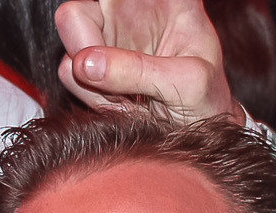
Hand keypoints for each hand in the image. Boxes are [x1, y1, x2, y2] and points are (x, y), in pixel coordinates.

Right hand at [55, 0, 236, 123]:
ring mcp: (106, 41)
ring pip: (69, 50)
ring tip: (131, 100)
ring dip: (92, 83)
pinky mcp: (92, 69)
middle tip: (109, 77)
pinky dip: (92, 98)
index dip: (113, 9)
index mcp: (164, 1)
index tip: (111, 27)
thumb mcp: (188, 83)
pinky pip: (68, 76)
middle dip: (84, 46)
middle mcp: (126, 13)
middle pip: (76, 13)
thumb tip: (84, 64)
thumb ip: (140, 70)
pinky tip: (123, 105)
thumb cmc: (206, 100)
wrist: (200, 136)